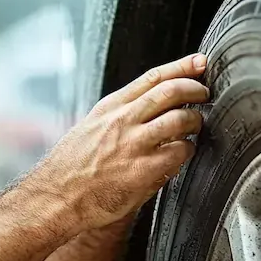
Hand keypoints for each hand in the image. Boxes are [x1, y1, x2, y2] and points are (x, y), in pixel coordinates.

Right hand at [33, 54, 209, 229]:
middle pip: (171, 92)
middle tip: (204, 94)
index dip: (181, 66)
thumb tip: (145, 108)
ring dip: (195, 121)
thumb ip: (117, 116)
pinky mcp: (144, 171)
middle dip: (195, 89)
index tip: (198, 62)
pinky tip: (183, 154)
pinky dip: (187, 150)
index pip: (152, 77)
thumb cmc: (69, 168)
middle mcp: (122, 121)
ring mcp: (134, 145)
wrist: (56, 197)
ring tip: (195, 127)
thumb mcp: (88, 128)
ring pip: (181, 119)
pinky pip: (180, 152)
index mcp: (110, 108)